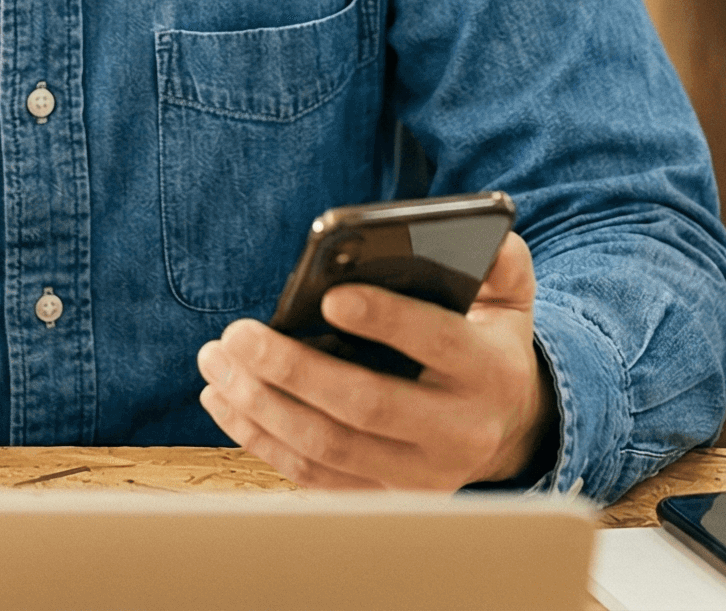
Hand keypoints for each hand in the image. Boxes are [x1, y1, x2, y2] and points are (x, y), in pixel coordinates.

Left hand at [196, 232, 555, 489]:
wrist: (505, 426)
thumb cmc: (486, 340)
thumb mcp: (508, 297)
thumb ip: (500, 258)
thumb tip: (474, 229)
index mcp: (491, 371)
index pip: (439, 342)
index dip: (386, 320)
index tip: (329, 297)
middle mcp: (460, 432)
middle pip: (367, 406)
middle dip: (294, 369)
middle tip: (236, 334)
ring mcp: (420, 474)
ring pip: (329, 448)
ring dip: (262, 405)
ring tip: (217, 361)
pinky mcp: (384, 496)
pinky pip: (313, 477)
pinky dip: (261, 439)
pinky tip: (223, 400)